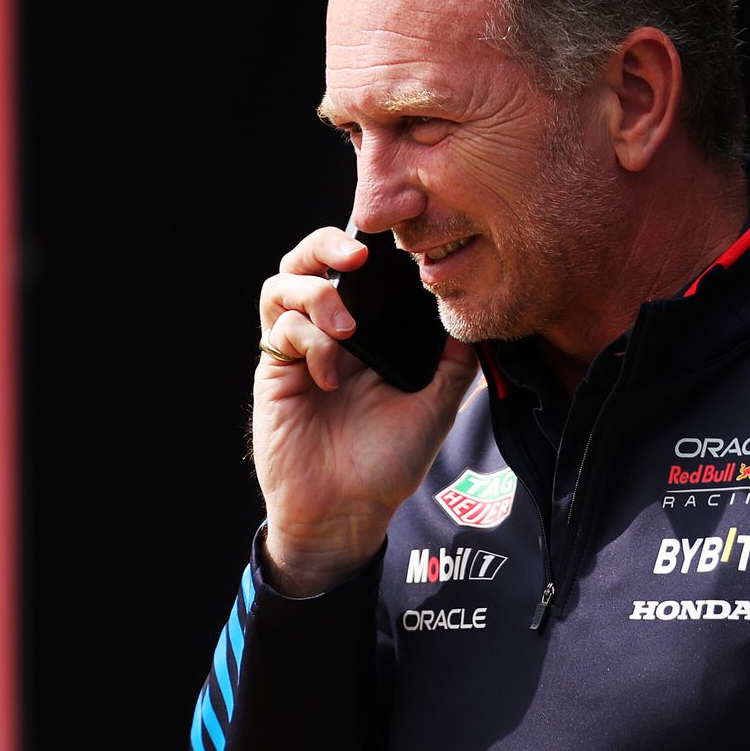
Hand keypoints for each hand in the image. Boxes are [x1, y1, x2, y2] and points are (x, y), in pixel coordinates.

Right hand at [252, 227, 478, 594]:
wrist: (346, 512)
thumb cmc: (387, 464)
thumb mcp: (435, 410)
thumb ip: (454, 364)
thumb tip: (475, 320)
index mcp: (367, 335)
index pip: (358, 271)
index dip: (368, 244)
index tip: (396, 237)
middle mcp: (328, 334)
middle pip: (308, 259)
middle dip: (327, 243)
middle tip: (359, 254)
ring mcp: (297, 350)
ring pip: (282, 284)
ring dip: (315, 292)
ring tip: (345, 326)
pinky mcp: (274, 372)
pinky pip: (277, 329)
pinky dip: (306, 338)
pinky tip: (329, 373)